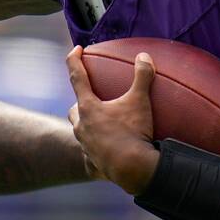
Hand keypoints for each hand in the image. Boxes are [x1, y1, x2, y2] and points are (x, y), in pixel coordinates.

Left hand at [66, 46, 159, 193]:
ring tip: (100, 126)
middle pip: (74, 110)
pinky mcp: (92, 164)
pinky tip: (106, 154)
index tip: (76, 50)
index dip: (74, 60)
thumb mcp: (140, 101)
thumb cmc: (134, 132)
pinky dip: (97, 153)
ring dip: (87, 127)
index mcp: (88, 108)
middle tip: (90, 99)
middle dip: (80, 103)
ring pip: (80, 133)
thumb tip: (144, 56)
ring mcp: (85, 147)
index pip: (77, 77)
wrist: (132, 169)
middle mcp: (82, 126)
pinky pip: (91, 157)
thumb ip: (142, 76)